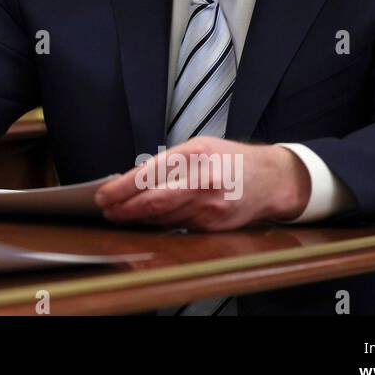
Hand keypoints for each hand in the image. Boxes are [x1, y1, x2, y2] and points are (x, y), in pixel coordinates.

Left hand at [93, 137, 310, 230]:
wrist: (270, 179)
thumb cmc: (229, 159)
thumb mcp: (198, 147)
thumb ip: (168, 164)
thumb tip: (132, 181)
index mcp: (194, 154)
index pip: (149, 174)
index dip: (121, 188)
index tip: (103, 195)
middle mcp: (202, 180)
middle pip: (153, 201)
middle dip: (124, 209)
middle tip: (106, 211)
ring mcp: (210, 206)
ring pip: (163, 217)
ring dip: (137, 219)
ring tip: (119, 216)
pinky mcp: (214, 225)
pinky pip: (178, 226)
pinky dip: (159, 225)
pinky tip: (146, 223)